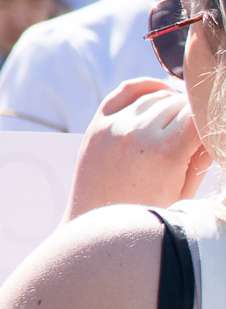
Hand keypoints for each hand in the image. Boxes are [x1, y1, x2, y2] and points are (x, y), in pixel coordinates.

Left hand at [66, 79, 209, 218]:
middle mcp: (137, 132)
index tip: (212, 130)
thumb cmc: (147, 211)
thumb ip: (202, 156)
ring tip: (180, 123)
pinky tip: (161, 92)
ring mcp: (114, 125)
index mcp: (164, 152)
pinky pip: (126, 90)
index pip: (198, 115)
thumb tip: (212, 127)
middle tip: (196, 131)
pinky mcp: (97, 123)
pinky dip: (147, 87)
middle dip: (192, 115)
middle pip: (179, 104)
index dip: (209, 121)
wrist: (98, 221)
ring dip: (172, 104)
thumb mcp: (185, 190)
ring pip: (156, 96)